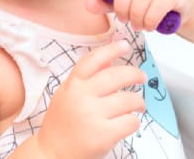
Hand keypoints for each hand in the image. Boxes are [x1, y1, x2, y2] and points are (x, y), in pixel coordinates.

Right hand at [35, 40, 145, 158]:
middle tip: (142, 77)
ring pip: (128, 99)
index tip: (125, 45)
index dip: (111, 50)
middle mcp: (82, 97)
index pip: (94, 60)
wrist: (52, 154)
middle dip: (135, 74)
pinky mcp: (103, 135)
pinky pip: (130, 121)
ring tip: (138, 105)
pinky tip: (130, 121)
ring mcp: (92, 115)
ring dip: (138, 102)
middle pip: (117, 76)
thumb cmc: (61, 124)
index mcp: (73, 85)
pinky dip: (134, 121)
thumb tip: (110, 59)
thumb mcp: (67, 94)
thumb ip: (87, 77)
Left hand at [88, 0, 192, 32]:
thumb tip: (89, 4)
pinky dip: (149, 20)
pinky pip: (158, 6)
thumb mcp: (127, 0)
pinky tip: (149, 25)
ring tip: (137, 24)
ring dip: (136, 16)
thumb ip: (106, 2)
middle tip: (123, 19)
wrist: (185, 0)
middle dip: (121, 6)